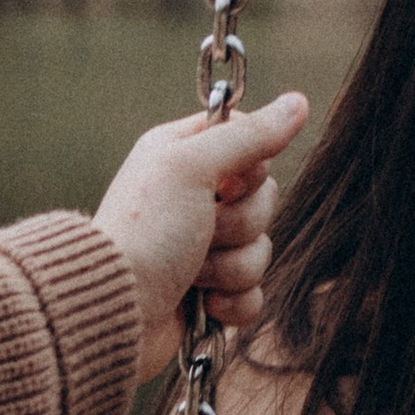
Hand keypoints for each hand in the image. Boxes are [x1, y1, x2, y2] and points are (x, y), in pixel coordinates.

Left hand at [95, 93, 309, 376]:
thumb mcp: (193, 167)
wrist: (116, 311)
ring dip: (232, 267)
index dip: (251, 165)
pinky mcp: (210, 295)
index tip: (226, 181)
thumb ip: (248, 136)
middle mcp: (194, 198)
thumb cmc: (147, 233)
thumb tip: (298, 103)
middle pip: (263, 199)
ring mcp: (203, 249)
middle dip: (241, 223)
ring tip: (194, 274)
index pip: (249, 141)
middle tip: (205, 230)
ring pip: (260, 249)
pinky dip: (234, 302)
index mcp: (184, 155)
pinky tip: (204, 305)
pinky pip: (253, 293)